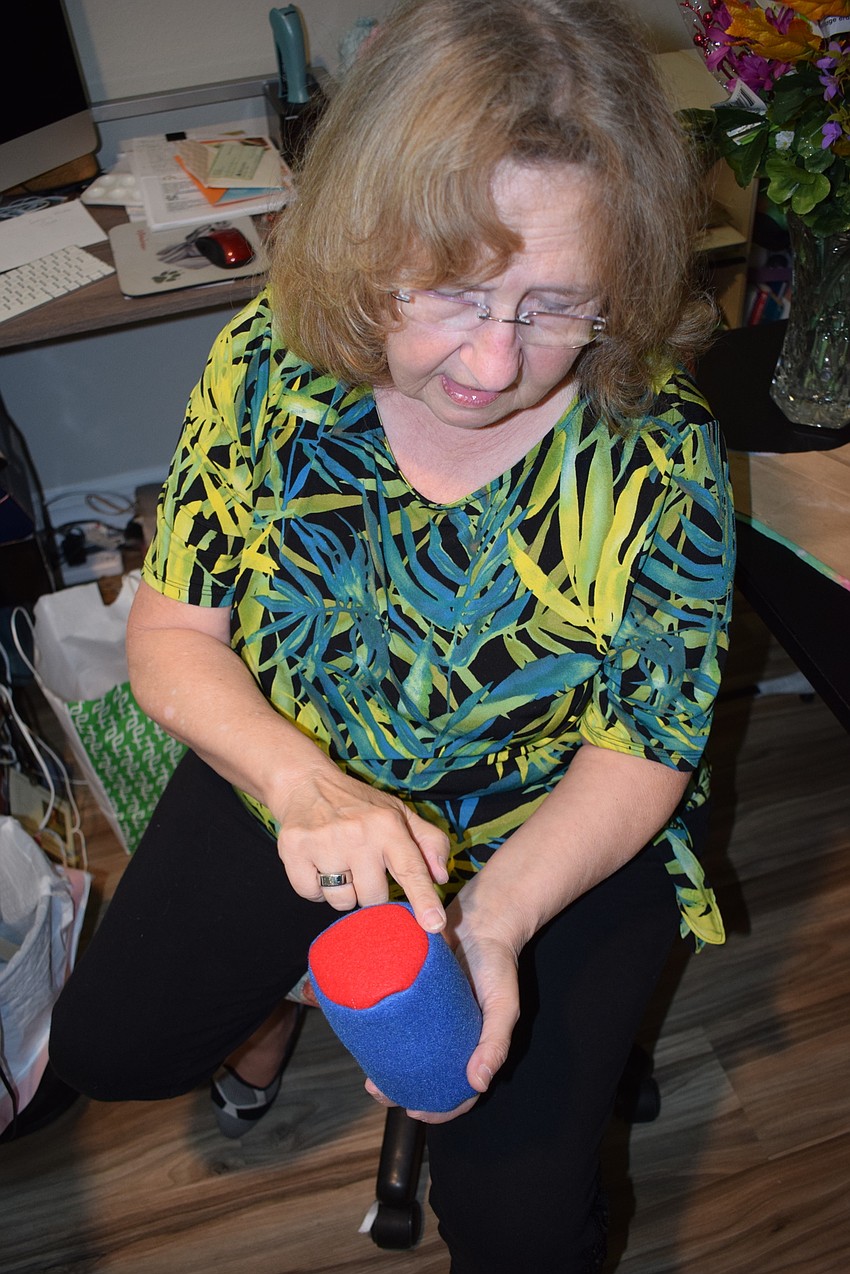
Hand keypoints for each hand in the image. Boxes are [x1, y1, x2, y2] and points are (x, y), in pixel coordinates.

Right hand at [273, 766, 449, 932]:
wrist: (306, 783)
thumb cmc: (360, 806)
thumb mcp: (400, 813)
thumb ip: (429, 842)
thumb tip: (441, 876)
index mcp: (388, 825)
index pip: (411, 869)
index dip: (424, 899)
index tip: (434, 924)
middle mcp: (358, 834)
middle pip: (373, 898)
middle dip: (370, 890)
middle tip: (362, 865)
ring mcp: (324, 842)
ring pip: (342, 901)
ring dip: (342, 890)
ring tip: (338, 861)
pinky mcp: (294, 849)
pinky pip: (312, 894)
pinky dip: (315, 886)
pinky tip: (317, 863)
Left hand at [362, 890, 521, 1123]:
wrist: (482, 917)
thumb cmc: (498, 964)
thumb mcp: (504, 1005)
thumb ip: (495, 1043)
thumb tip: (478, 1084)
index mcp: (473, 1045)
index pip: (457, 1089)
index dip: (439, 1108)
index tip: (414, 1113)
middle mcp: (450, 1035)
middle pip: (426, 1073)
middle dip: (402, 1089)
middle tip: (378, 1091)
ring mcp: (430, 1015)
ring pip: (408, 1050)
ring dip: (388, 1065)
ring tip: (368, 1073)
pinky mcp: (413, 993)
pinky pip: (397, 1019)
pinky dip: (383, 1033)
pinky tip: (367, 1036)